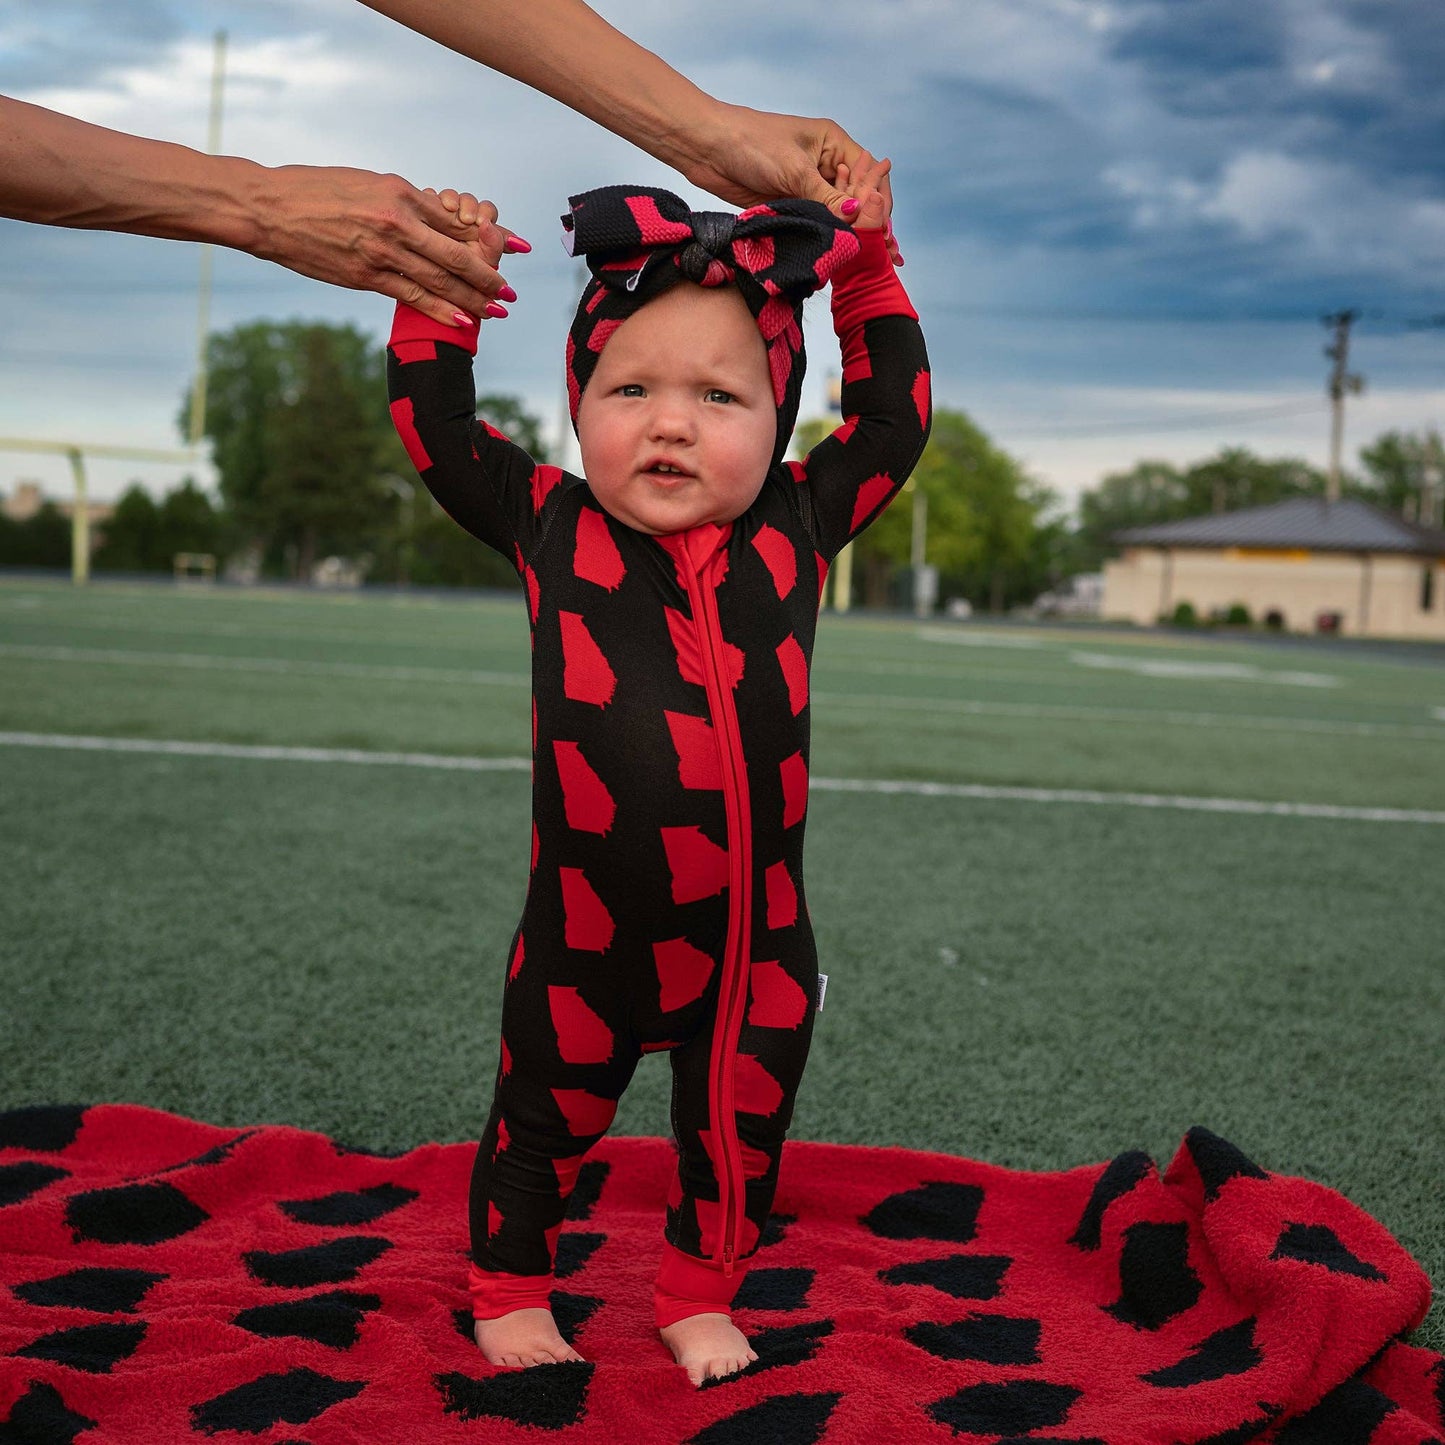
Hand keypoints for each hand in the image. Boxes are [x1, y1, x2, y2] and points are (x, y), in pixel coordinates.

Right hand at [248, 166, 527, 325]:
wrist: (270, 209)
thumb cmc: (316, 192)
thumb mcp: (366, 185)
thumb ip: (402, 203)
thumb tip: (433, 216)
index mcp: (401, 193)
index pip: (454, 219)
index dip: (486, 236)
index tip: (510, 247)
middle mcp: (398, 221)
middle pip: (456, 252)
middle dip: (489, 275)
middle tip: (511, 291)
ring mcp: (383, 250)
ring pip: (439, 278)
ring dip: (472, 298)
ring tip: (497, 311)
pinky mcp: (367, 275)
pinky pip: (412, 296)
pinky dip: (439, 310)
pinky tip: (461, 321)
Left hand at [682, 105, 902, 264]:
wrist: (706, 149)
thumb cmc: (750, 143)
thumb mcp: (794, 170)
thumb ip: (826, 198)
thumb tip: (858, 217)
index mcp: (833, 144)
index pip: (868, 175)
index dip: (878, 202)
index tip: (882, 231)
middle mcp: (824, 166)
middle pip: (855, 199)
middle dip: (867, 223)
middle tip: (881, 252)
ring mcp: (806, 187)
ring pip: (834, 215)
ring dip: (845, 235)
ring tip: (861, 258)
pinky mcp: (789, 205)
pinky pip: (813, 225)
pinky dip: (823, 239)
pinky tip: (833, 256)